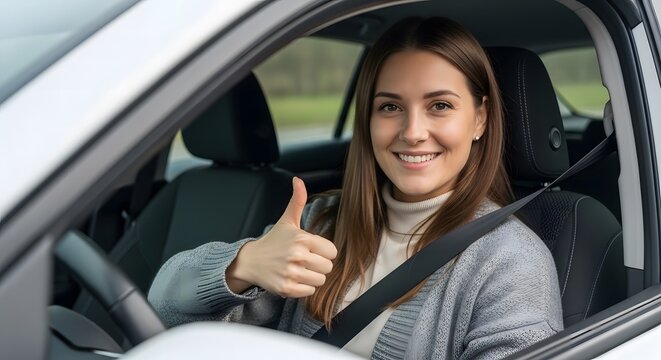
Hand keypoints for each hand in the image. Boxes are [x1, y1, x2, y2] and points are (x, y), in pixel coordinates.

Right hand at [226, 177, 337, 296]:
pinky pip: (310, 292)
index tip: (311, 250)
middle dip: (318, 265)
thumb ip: (297, 201)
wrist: (250, 261)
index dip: (323, 251)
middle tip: (304, 260)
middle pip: (328, 267)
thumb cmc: (273, 241)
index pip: (332, 251)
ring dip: (311, 277)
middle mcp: (297, 256)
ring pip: (320, 280)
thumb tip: (298, 180)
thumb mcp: (287, 221)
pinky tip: (293, 278)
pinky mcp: (286, 288)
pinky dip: (303, 288)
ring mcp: (291, 273)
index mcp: (302, 239)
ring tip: (298, 269)